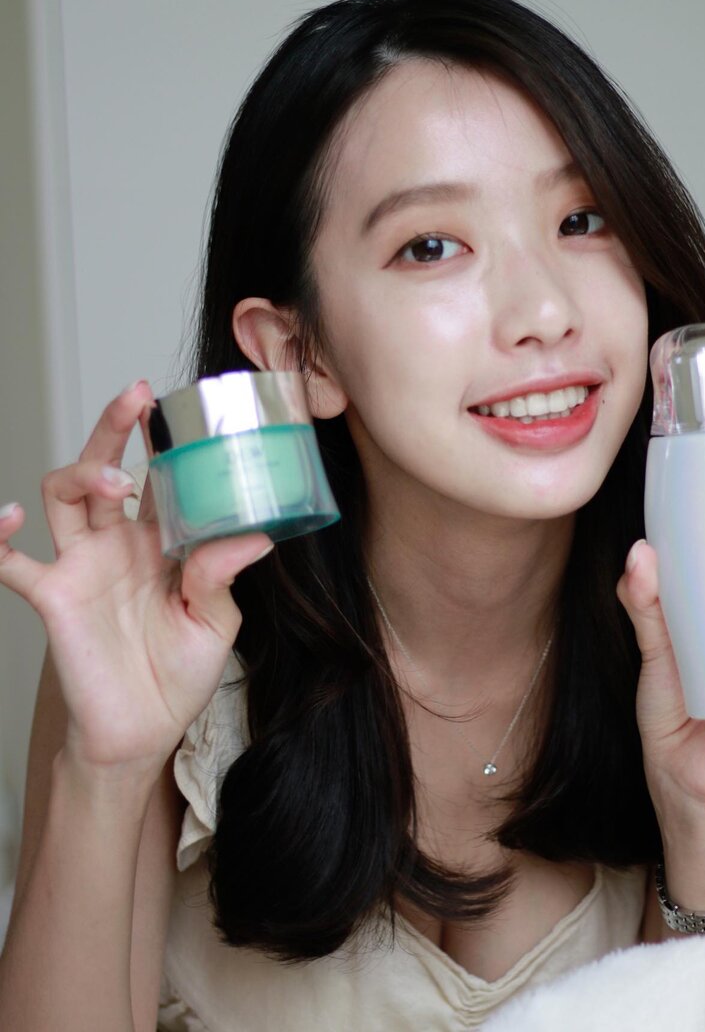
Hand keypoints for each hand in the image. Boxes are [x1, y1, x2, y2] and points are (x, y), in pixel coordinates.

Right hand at [0, 381, 273, 775]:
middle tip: (136, 396)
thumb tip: (255, 536)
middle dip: (115, 429)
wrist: (143, 732)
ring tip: (114, 480)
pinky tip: (9, 516)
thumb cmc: (179, 675)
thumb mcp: (214, 622)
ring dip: (83, 474)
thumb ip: (221, 577)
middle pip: (105, 470)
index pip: (159, 479)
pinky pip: (11, 562)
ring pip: (64, 495)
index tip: (185, 410)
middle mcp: (117, 544)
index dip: (165, 444)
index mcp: (160, 544)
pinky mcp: (53, 597)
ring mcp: (82, 566)